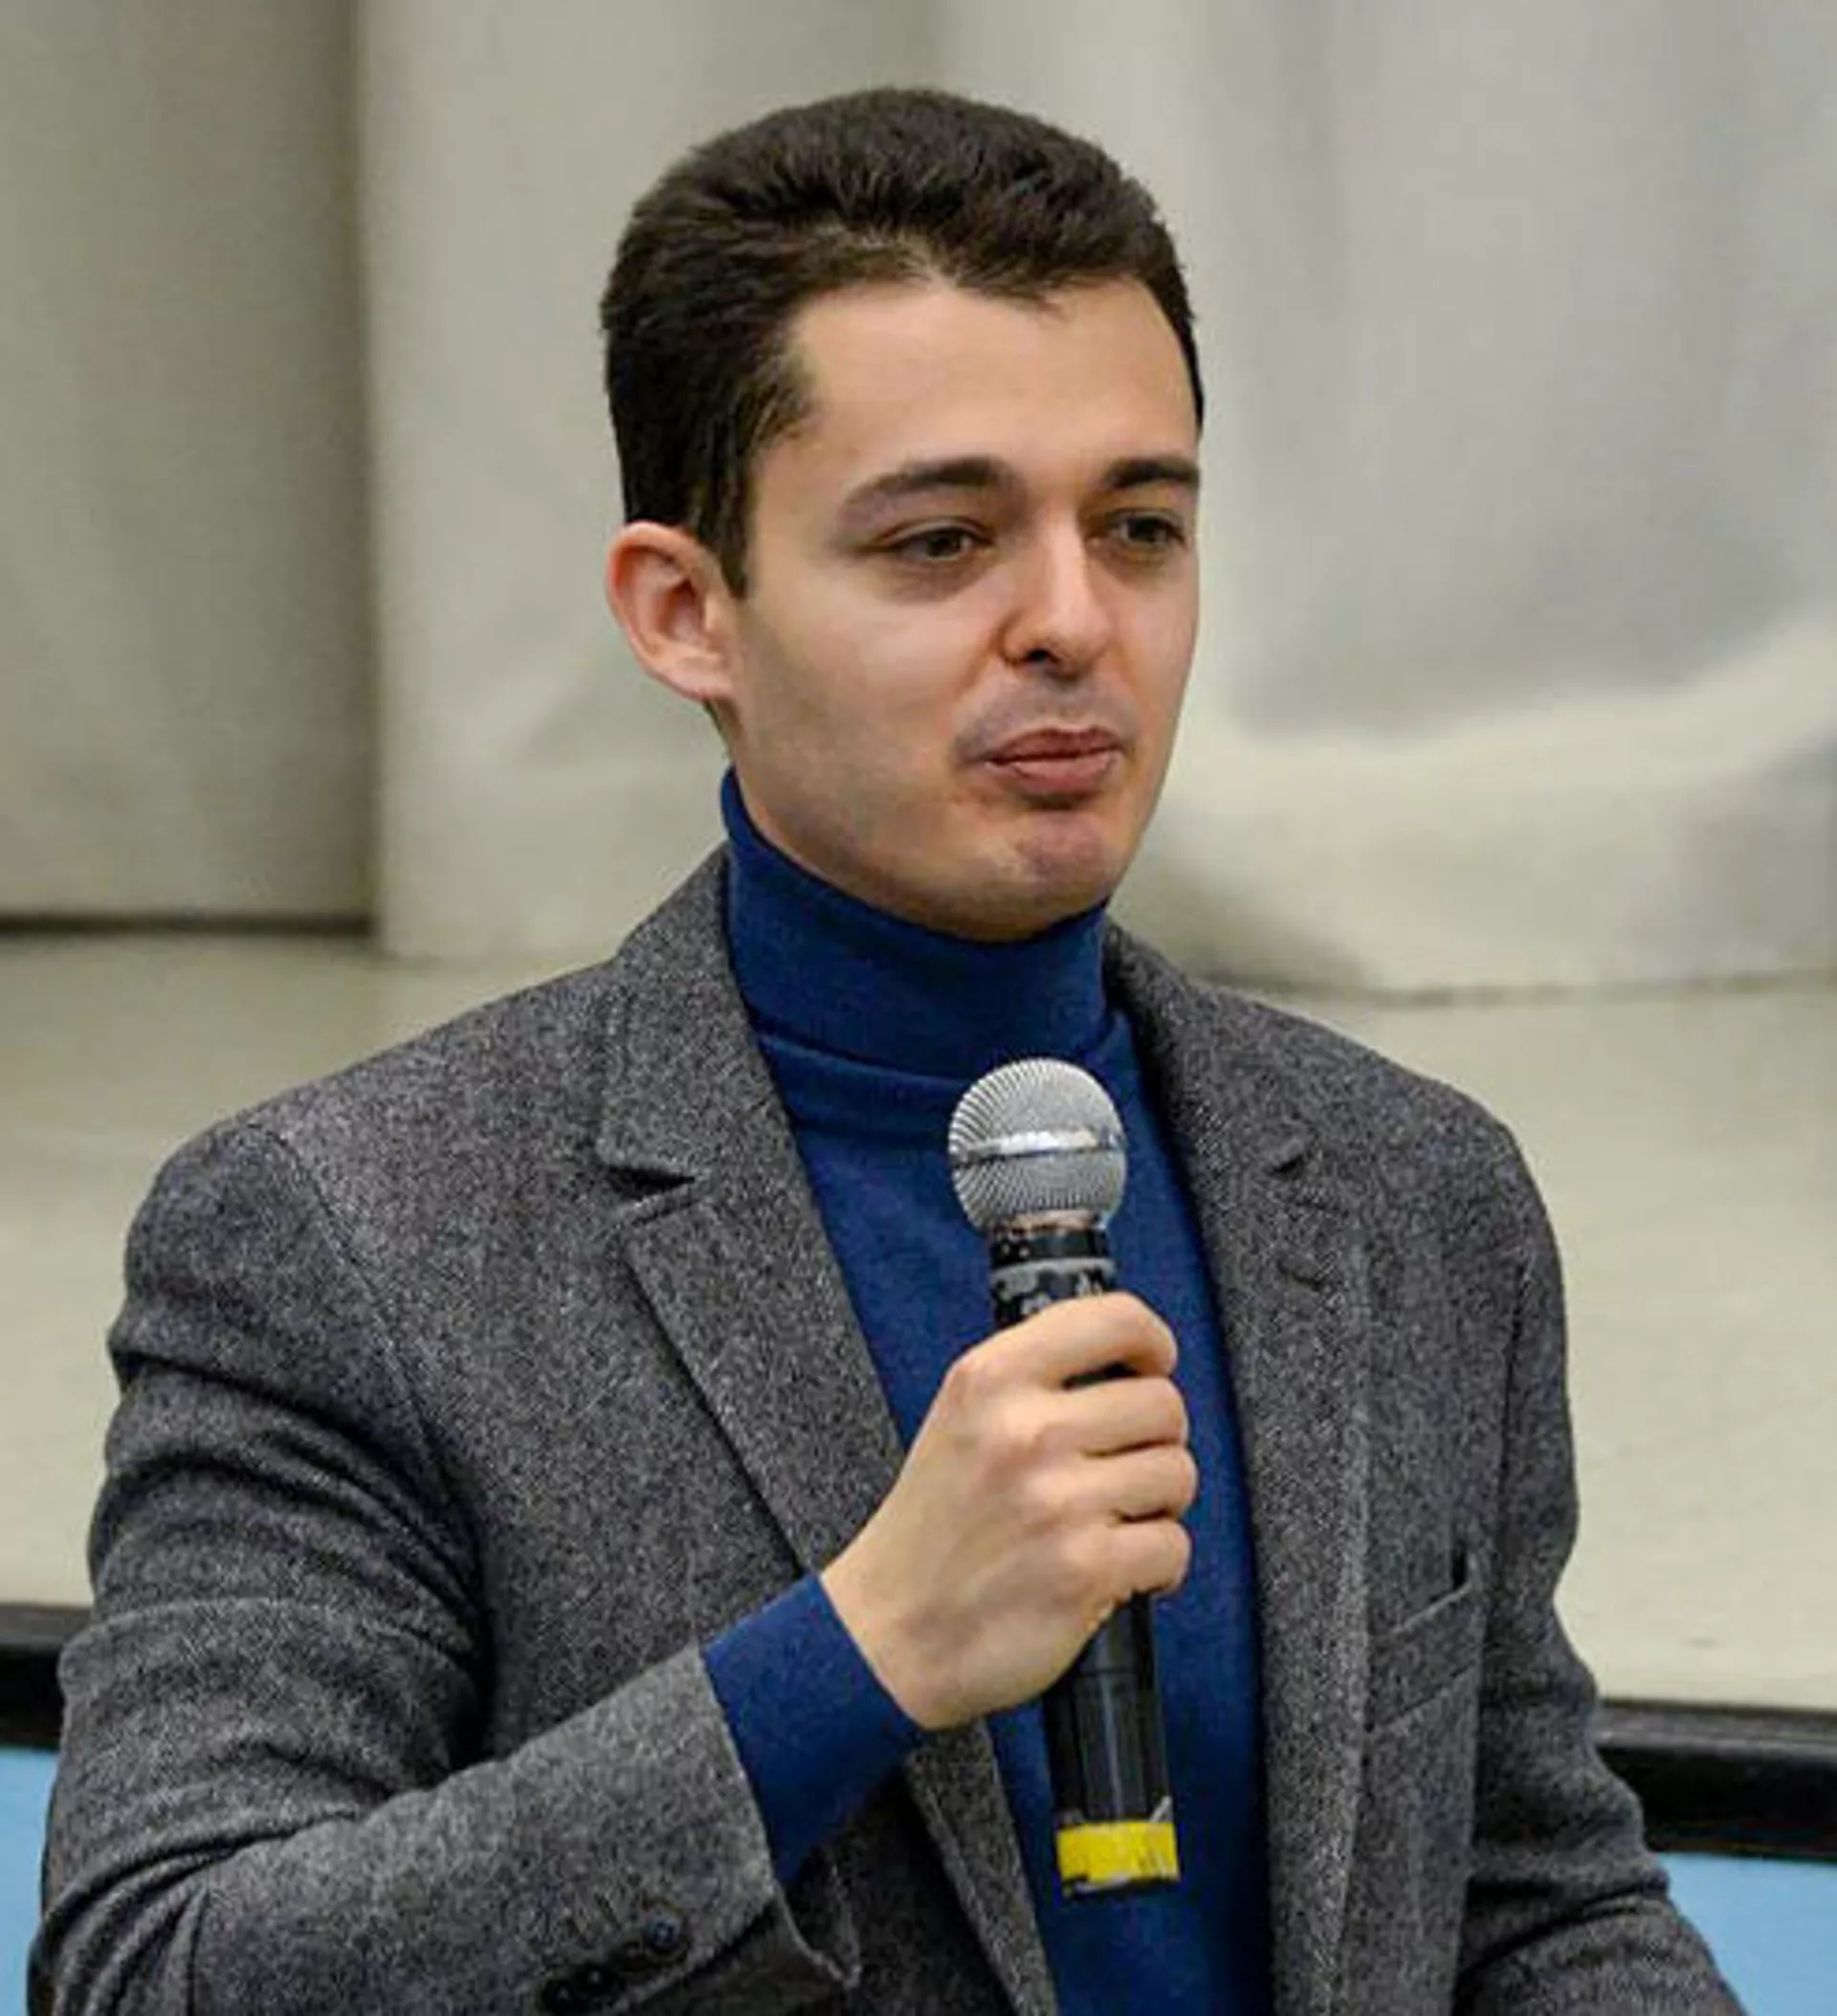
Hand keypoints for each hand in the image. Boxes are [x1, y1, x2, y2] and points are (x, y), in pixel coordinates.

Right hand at [820, 1293, 1195, 1730]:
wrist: (891, 1633)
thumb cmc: (934, 1528)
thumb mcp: (960, 1419)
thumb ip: (1032, 1379)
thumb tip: (1128, 1357)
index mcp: (990, 1379)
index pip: (1115, 1319)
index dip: (1152, 1343)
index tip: (1152, 1366)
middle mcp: (1024, 1431)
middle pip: (1163, 1404)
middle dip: (1156, 1441)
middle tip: (1121, 1468)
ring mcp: (1057, 1501)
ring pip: (1177, 1474)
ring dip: (1159, 1505)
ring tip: (1113, 1521)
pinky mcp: (1085, 1569)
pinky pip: (1173, 1546)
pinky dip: (1158, 1567)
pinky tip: (1118, 1571)